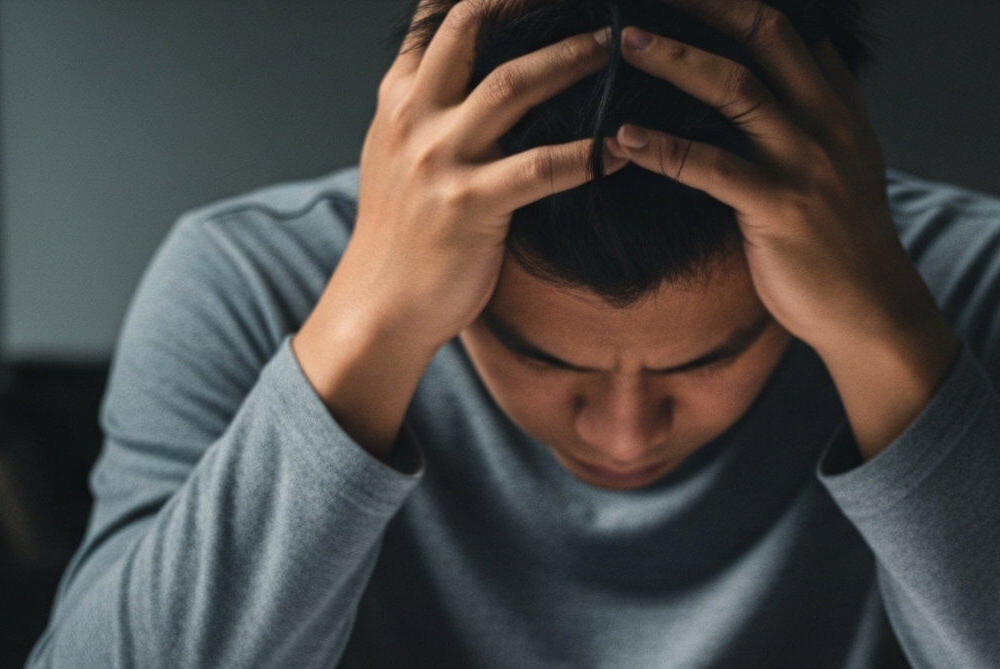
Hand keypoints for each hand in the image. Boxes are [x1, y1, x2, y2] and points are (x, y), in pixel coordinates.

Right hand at [294, 3, 606, 458]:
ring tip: (615, 48)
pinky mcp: (469, 206)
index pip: (435, 16)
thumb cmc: (401, 233)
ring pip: (513, 85)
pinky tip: (621, 149)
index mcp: (399, 98)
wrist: (377, 307)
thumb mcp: (395, 153)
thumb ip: (425, 104)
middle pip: (472, 25)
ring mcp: (440, 159)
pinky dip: (586, 155)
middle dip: (527, 1)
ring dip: (572, 60)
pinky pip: (539, 168)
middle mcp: (414, 116)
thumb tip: (464, 67)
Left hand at [604, 1, 959, 458]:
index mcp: (838, 106)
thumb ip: (825, 109)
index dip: (737, 3)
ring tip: (626, 44)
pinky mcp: (779, 210)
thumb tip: (806, 58)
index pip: (789, 29)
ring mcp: (805, 165)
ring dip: (675, 61)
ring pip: (736, 91)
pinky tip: (624, 138)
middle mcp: (825, 123)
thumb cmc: (847, 240)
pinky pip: (713, 167)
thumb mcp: (849, 160)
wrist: (873, 311)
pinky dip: (665, 148)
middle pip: (765, 35)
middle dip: (706, 7)